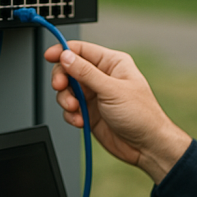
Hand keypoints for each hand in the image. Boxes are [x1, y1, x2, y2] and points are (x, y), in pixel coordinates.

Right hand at [45, 40, 190, 183]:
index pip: (81, 50)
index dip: (63, 51)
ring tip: (75, 109)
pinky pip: (70, 109)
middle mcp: (102, 77)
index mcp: (112, 64)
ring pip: (67, 90)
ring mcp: (95, 95)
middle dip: (62, 80)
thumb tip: (66, 56)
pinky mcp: (90, 112)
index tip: (49, 56)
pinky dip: (71, 115)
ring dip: (66, 100)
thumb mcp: (112, 90)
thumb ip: (86, 73)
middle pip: (69, 70)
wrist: (147, 146)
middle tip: (61, 88)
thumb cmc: (142, 116)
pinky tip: (80, 120)